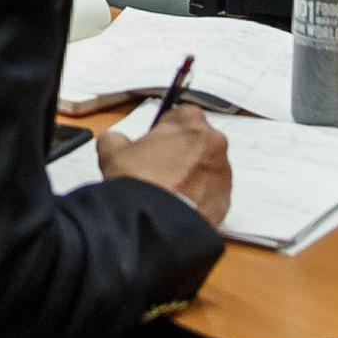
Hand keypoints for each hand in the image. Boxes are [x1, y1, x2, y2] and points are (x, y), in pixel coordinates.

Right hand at [96, 104, 231, 226]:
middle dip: (182, 153)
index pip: (180, 116)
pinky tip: (178, 206)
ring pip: (206, 169)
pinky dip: (198, 198)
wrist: (154, 222)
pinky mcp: (225, 200)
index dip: (165, 131)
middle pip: (198, 142)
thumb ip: (116, 138)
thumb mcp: (112, 151)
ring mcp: (223, 172)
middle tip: (159, 170)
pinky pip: (211, 194)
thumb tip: (115, 141)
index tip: (154, 144)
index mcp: (191, 121)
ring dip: (192, 176)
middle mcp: (214, 142)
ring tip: (168, 192)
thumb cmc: (138, 180)